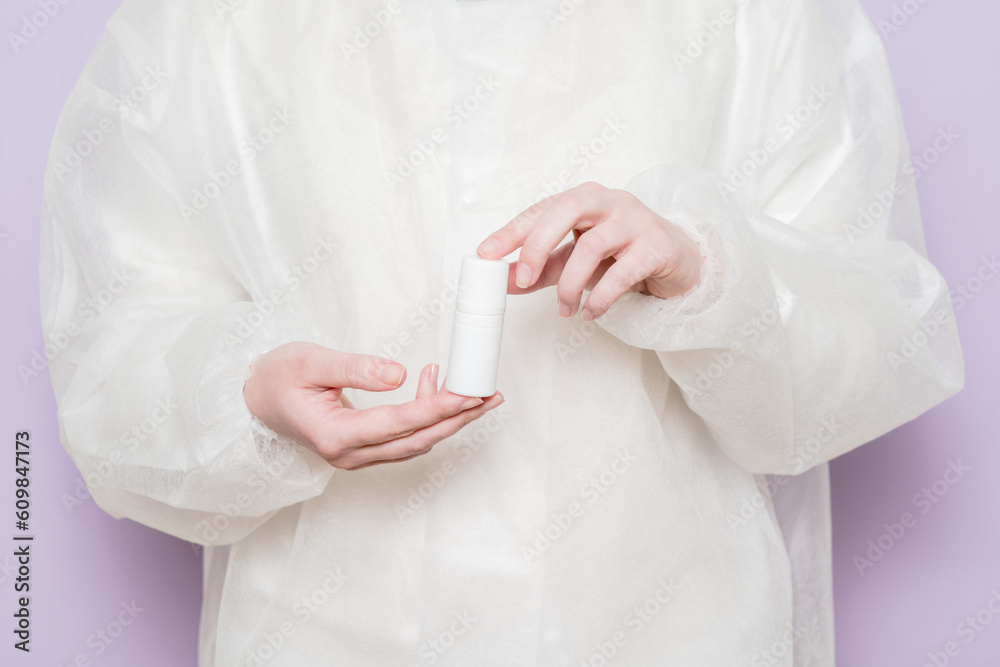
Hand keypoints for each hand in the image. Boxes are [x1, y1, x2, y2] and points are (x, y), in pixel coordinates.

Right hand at [243, 342, 503, 469]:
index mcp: (335, 435)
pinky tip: (438, 388)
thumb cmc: (278, 377)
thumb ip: (356, 368)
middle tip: (490, 396)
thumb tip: (398, 374)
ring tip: (479, 394)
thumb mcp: (311, 361)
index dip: (437, 407)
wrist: (255, 398)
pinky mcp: (363, 449)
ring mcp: (357, 456)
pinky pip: (404, 438)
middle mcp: (349, 454)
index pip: (398, 423)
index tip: (468, 393)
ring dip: (449, 420)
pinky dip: (427, 417)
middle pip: (417, 440)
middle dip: (457, 418)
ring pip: (415, 443)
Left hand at [476, 181, 703, 319]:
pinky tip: (590, 312)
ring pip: (593, 245)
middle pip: (567, 209)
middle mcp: (609, 201)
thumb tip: (502, 282)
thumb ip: (540, 270)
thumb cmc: (622, 254)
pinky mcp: (657, 246)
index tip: (486, 255)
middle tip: (522, 279)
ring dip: (571, 284)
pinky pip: (623, 272)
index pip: (541, 208)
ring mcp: (635, 221)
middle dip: (538, 245)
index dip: (511, 231)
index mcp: (584, 198)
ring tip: (565, 309)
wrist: (678, 260)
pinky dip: (601, 297)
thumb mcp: (575, 260)